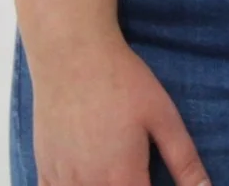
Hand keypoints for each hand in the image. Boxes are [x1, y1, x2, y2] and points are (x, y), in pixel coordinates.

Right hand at [28, 35, 209, 185]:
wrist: (73, 54)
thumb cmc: (122, 82)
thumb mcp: (164, 117)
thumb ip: (184, 161)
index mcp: (123, 178)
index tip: (153, 180)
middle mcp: (89, 185)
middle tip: (135, 171)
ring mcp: (62, 178)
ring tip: (115, 174)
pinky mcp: (43, 167)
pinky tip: (85, 177)